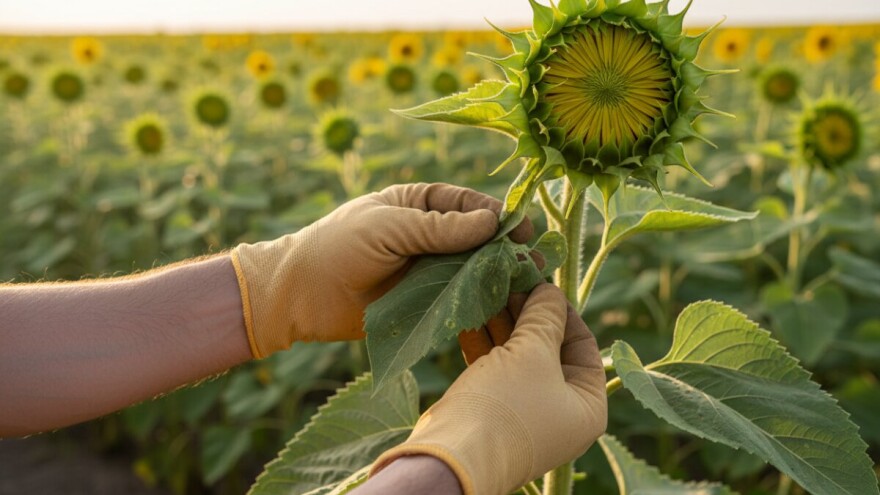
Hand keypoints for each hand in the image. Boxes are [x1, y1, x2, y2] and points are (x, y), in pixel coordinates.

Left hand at [231, 182, 531, 357]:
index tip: (521, 228)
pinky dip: (481, 302)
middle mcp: (429, 235)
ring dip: (499, 277)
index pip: (468, 204)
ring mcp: (428, 270)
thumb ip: (439, 227)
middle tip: (534, 261)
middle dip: (506, 248)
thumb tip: (490, 222)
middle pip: (478, 239)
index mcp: (419, 204)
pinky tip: (503, 307)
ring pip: (473, 271)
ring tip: (529, 286)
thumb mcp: (390, 228)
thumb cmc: (338, 247)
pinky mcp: (425, 302)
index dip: (497, 215)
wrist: (300, 295)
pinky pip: (459, 299)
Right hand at [370, 283, 607, 494]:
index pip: (583, 344)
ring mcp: (526, 414)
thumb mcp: (533, 352)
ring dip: (502, 324)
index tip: (539, 281)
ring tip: (488, 291)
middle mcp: (561, 412)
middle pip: (550, 349)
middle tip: (510, 281)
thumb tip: (551, 292)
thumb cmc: (507, 404)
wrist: (453, 456)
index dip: (561, 309)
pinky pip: (496, 372)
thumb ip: (545, 316)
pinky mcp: (493, 413)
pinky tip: (470, 317)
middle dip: (527, 314)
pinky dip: (485, 345)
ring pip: (519, 358)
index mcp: (587, 405)